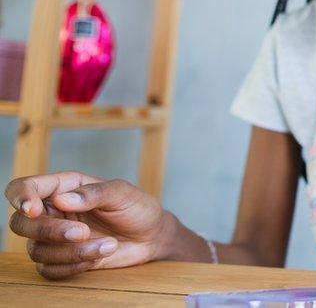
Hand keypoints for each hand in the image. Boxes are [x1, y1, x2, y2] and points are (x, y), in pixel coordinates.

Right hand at [5, 172, 175, 278]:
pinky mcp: (62, 260)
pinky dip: (74, 265)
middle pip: (21, 224)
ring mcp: (54, 238)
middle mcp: (53, 212)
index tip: (32, 209)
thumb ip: (94, 193)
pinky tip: (100, 255)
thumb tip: (61, 200)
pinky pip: (49, 269)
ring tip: (108, 244)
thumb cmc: (137, 208)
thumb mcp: (123, 193)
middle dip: (49, 231)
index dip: (20, 197)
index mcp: (63, 188)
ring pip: (37, 250)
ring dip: (71, 251)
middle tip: (83, 232)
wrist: (152, 236)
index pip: (23, 188)